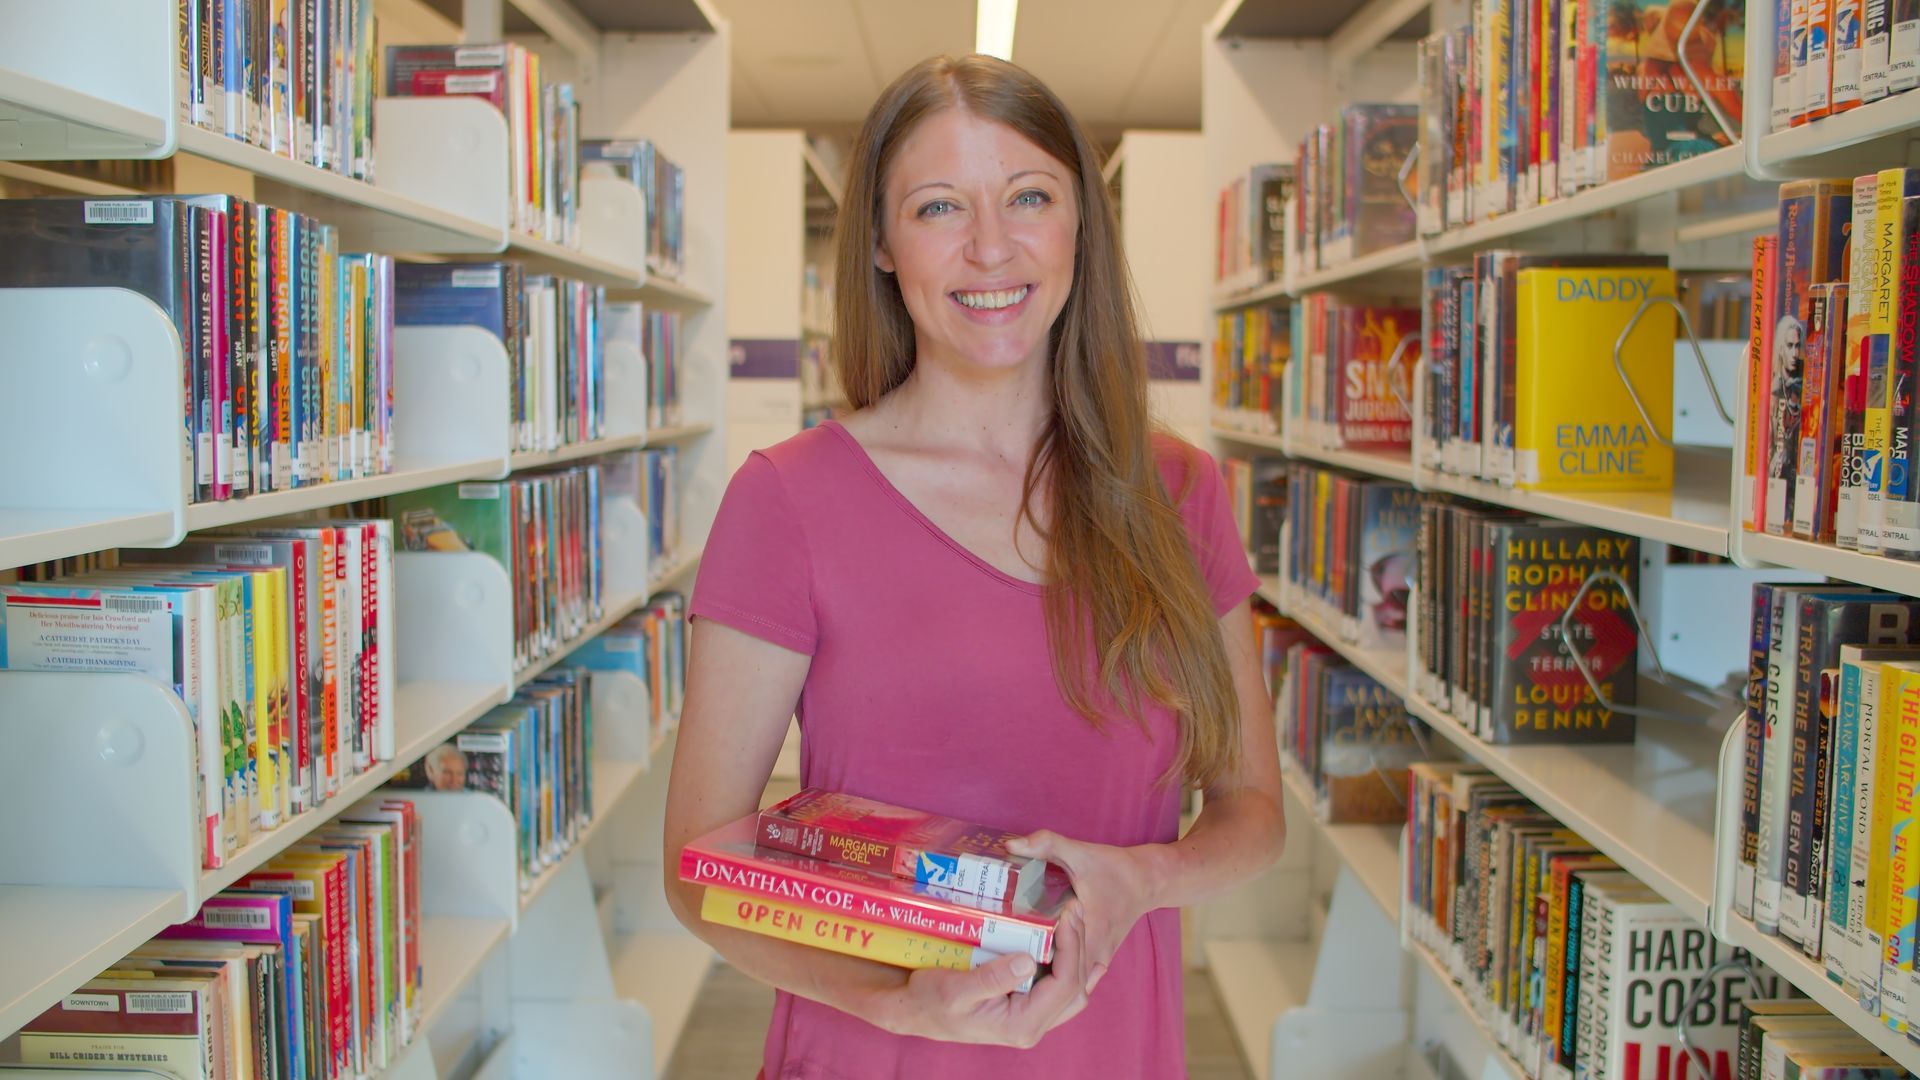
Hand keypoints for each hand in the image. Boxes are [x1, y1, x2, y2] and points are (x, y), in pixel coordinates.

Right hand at [873, 902, 1091, 1047]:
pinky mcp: (1024, 1006)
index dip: (1072, 948)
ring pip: (1072, 990)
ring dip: (1077, 955)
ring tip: (1076, 920)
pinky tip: (1077, 948)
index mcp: (1021, 1025)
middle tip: (1074, 909)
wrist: (914, 1011)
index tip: (1066, 914)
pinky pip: (1058, 990)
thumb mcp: (956, 989)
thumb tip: (1028, 961)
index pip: (1063, 986)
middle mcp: (1032, 1026)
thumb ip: (992, 979)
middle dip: (1079, 946)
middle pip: (1075, 987)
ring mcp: (1030, 1018)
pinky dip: (1071, 968)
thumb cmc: (930, 1001)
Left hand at [1006, 831, 1157, 994]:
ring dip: (1043, 985)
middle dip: (1030, 981)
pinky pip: (1076, 981)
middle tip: (999, 970)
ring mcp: (1099, 962)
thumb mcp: (1080, 853)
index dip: (1028, 966)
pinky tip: (1033, 974)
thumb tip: (1009, 843)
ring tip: (1010, 975)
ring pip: (1069, 988)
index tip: (1001, 957)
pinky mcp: (1098, 961)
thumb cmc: (1115, 869)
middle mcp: (1096, 956)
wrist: (1147, 881)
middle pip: (1060, 984)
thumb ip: (1045, 844)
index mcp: (1090, 934)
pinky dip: (1056, 980)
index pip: (1056, 964)